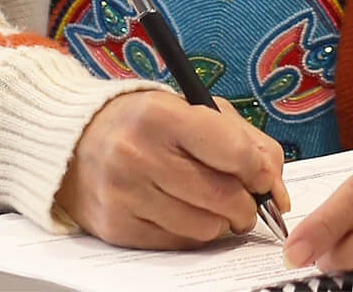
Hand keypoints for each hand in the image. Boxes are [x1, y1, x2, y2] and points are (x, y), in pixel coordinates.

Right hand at [55, 90, 289, 248]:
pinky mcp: (117, 228)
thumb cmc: (146, 121)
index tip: (265, 177)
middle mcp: (139, 154)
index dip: (259, 170)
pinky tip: (186, 213)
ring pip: (203, 227)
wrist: (76, 141)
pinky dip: (193, 234)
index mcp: (162, 115)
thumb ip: (243, 139)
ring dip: (221, 222)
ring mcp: (125, 194)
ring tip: (215, 205)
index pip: (231, 151)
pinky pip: (177, 244)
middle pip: (221, 196)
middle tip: (248, 201)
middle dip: (247, 205)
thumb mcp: (192, 109)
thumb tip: (276, 185)